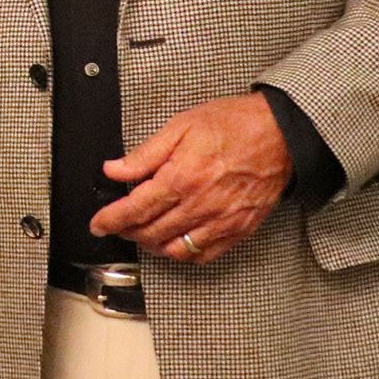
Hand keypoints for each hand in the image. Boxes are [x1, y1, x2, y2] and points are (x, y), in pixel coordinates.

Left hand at [90, 94, 291, 265]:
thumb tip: (115, 169)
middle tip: (117, 224)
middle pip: (151, 232)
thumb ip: (145, 154)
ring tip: (143, 233)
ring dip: (152, 245)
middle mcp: (200, 205)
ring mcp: (221, 221)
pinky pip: (204, 254)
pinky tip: (174, 242)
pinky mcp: (238, 229)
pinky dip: (183, 253)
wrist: (281, 134)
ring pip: (175, 249)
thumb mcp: (181, 126)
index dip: (110, 220)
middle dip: (127, 231)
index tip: (98, 225)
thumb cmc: (234, 125)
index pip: (135, 209)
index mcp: (182, 177)